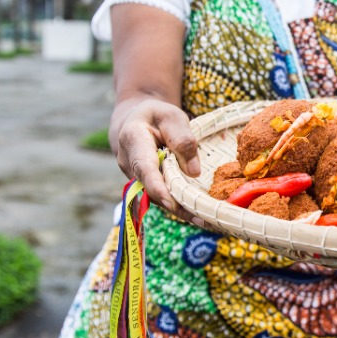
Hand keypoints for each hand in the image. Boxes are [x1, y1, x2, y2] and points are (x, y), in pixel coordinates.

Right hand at [111, 97, 200, 220]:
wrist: (137, 120)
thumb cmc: (156, 116)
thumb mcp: (172, 116)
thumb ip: (182, 140)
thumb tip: (193, 172)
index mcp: (132, 139)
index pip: (144, 167)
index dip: (157, 187)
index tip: (171, 203)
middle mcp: (128, 163)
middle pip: (152, 189)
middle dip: (177, 206)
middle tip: (203, 219)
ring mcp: (134, 177)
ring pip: (157, 197)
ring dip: (181, 210)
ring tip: (207, 221)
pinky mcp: (145, 185)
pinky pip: (161, 197)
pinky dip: (180, 206)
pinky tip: (200, 216)